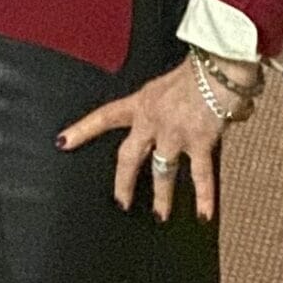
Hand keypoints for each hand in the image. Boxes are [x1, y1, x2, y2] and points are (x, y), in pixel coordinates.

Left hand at [59, 57, 240, 222]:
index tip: (62, 142)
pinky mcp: (198, 142)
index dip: (82, 130)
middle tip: (120, 202)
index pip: (105, 117)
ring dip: (162, 196)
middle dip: (124, 182)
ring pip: (161, 172)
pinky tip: (203, 215)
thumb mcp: (171, 81)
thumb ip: (168, 101)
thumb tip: (181, 111)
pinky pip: (201, 175)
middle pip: (129, 156)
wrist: (220, 66)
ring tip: (160, 216)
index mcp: (142, 102)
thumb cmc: (200, 67)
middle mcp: (152, 120)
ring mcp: (174, 134)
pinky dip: (204, 197)